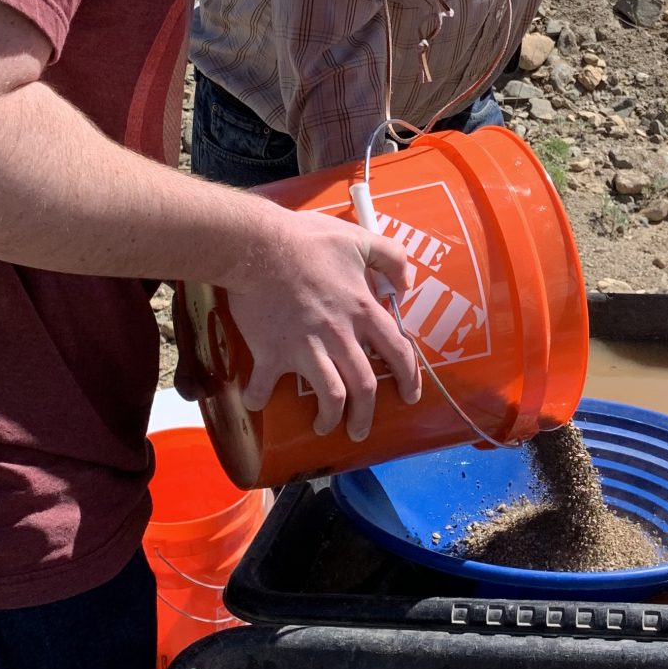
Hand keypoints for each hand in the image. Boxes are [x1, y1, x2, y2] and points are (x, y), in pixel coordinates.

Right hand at [224, 208, 422, 441]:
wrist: (257, 245)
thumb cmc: (308, 240)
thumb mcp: (360, 238)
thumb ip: (391, 257)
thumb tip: (407, 281)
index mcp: (363, 310)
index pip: (398, 352)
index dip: (408, 377)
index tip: (409, 396)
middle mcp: (340, 335)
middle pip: (365, 386)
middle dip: (366, 415)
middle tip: (361, 429)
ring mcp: (306, 347)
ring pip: (330, 397)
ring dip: (329, 418)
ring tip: (325, 426)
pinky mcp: (272, 352)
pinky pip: (266, 385)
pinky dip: (260, 397)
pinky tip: (258, 401)